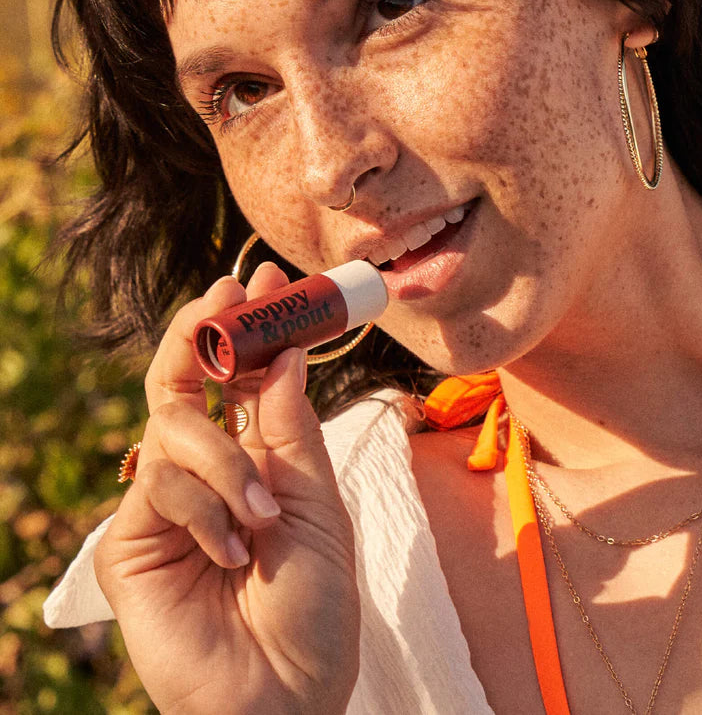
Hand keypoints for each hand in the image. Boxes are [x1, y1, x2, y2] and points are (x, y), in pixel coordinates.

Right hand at [95, 264, 359, 713]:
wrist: (287, 694)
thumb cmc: (315, 605)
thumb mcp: (318, 503)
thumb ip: (292, 429)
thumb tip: (286, 352)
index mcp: (257, 458)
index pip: (240, 379)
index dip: (250, 329)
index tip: (267, 281)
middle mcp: (208, 471)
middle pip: (184, 382)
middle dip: (204, 333)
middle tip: (225, 297)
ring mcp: (166, 503)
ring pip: (173, 427)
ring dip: (228, 460)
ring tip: (264, 514)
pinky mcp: (130, 541)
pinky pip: (159, 484)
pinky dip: (205, 507)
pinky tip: (233, 550)